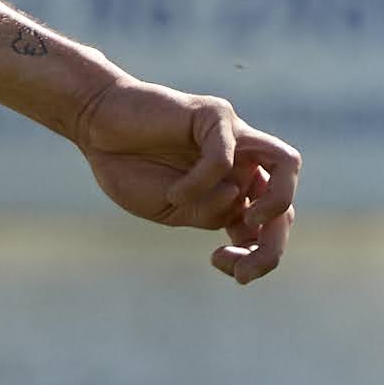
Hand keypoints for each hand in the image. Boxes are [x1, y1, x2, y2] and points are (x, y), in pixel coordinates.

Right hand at [71, 75, 300, 279]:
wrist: (97, 125)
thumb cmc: (130, 166)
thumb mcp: (170, 209)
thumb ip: (207, 214)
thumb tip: (242, 206)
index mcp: (235, 192)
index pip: (269, 227)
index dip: (258, 255)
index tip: (218, 264)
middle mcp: (243, 164)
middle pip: (285, 204)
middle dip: (272, 244)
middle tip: (242, 270)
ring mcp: (235, 136)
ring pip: (286, 165)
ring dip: (276, 202)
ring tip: (247, 221)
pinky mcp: (215, 114)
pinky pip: (224, 156)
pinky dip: (201, 182)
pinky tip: (174, 193)